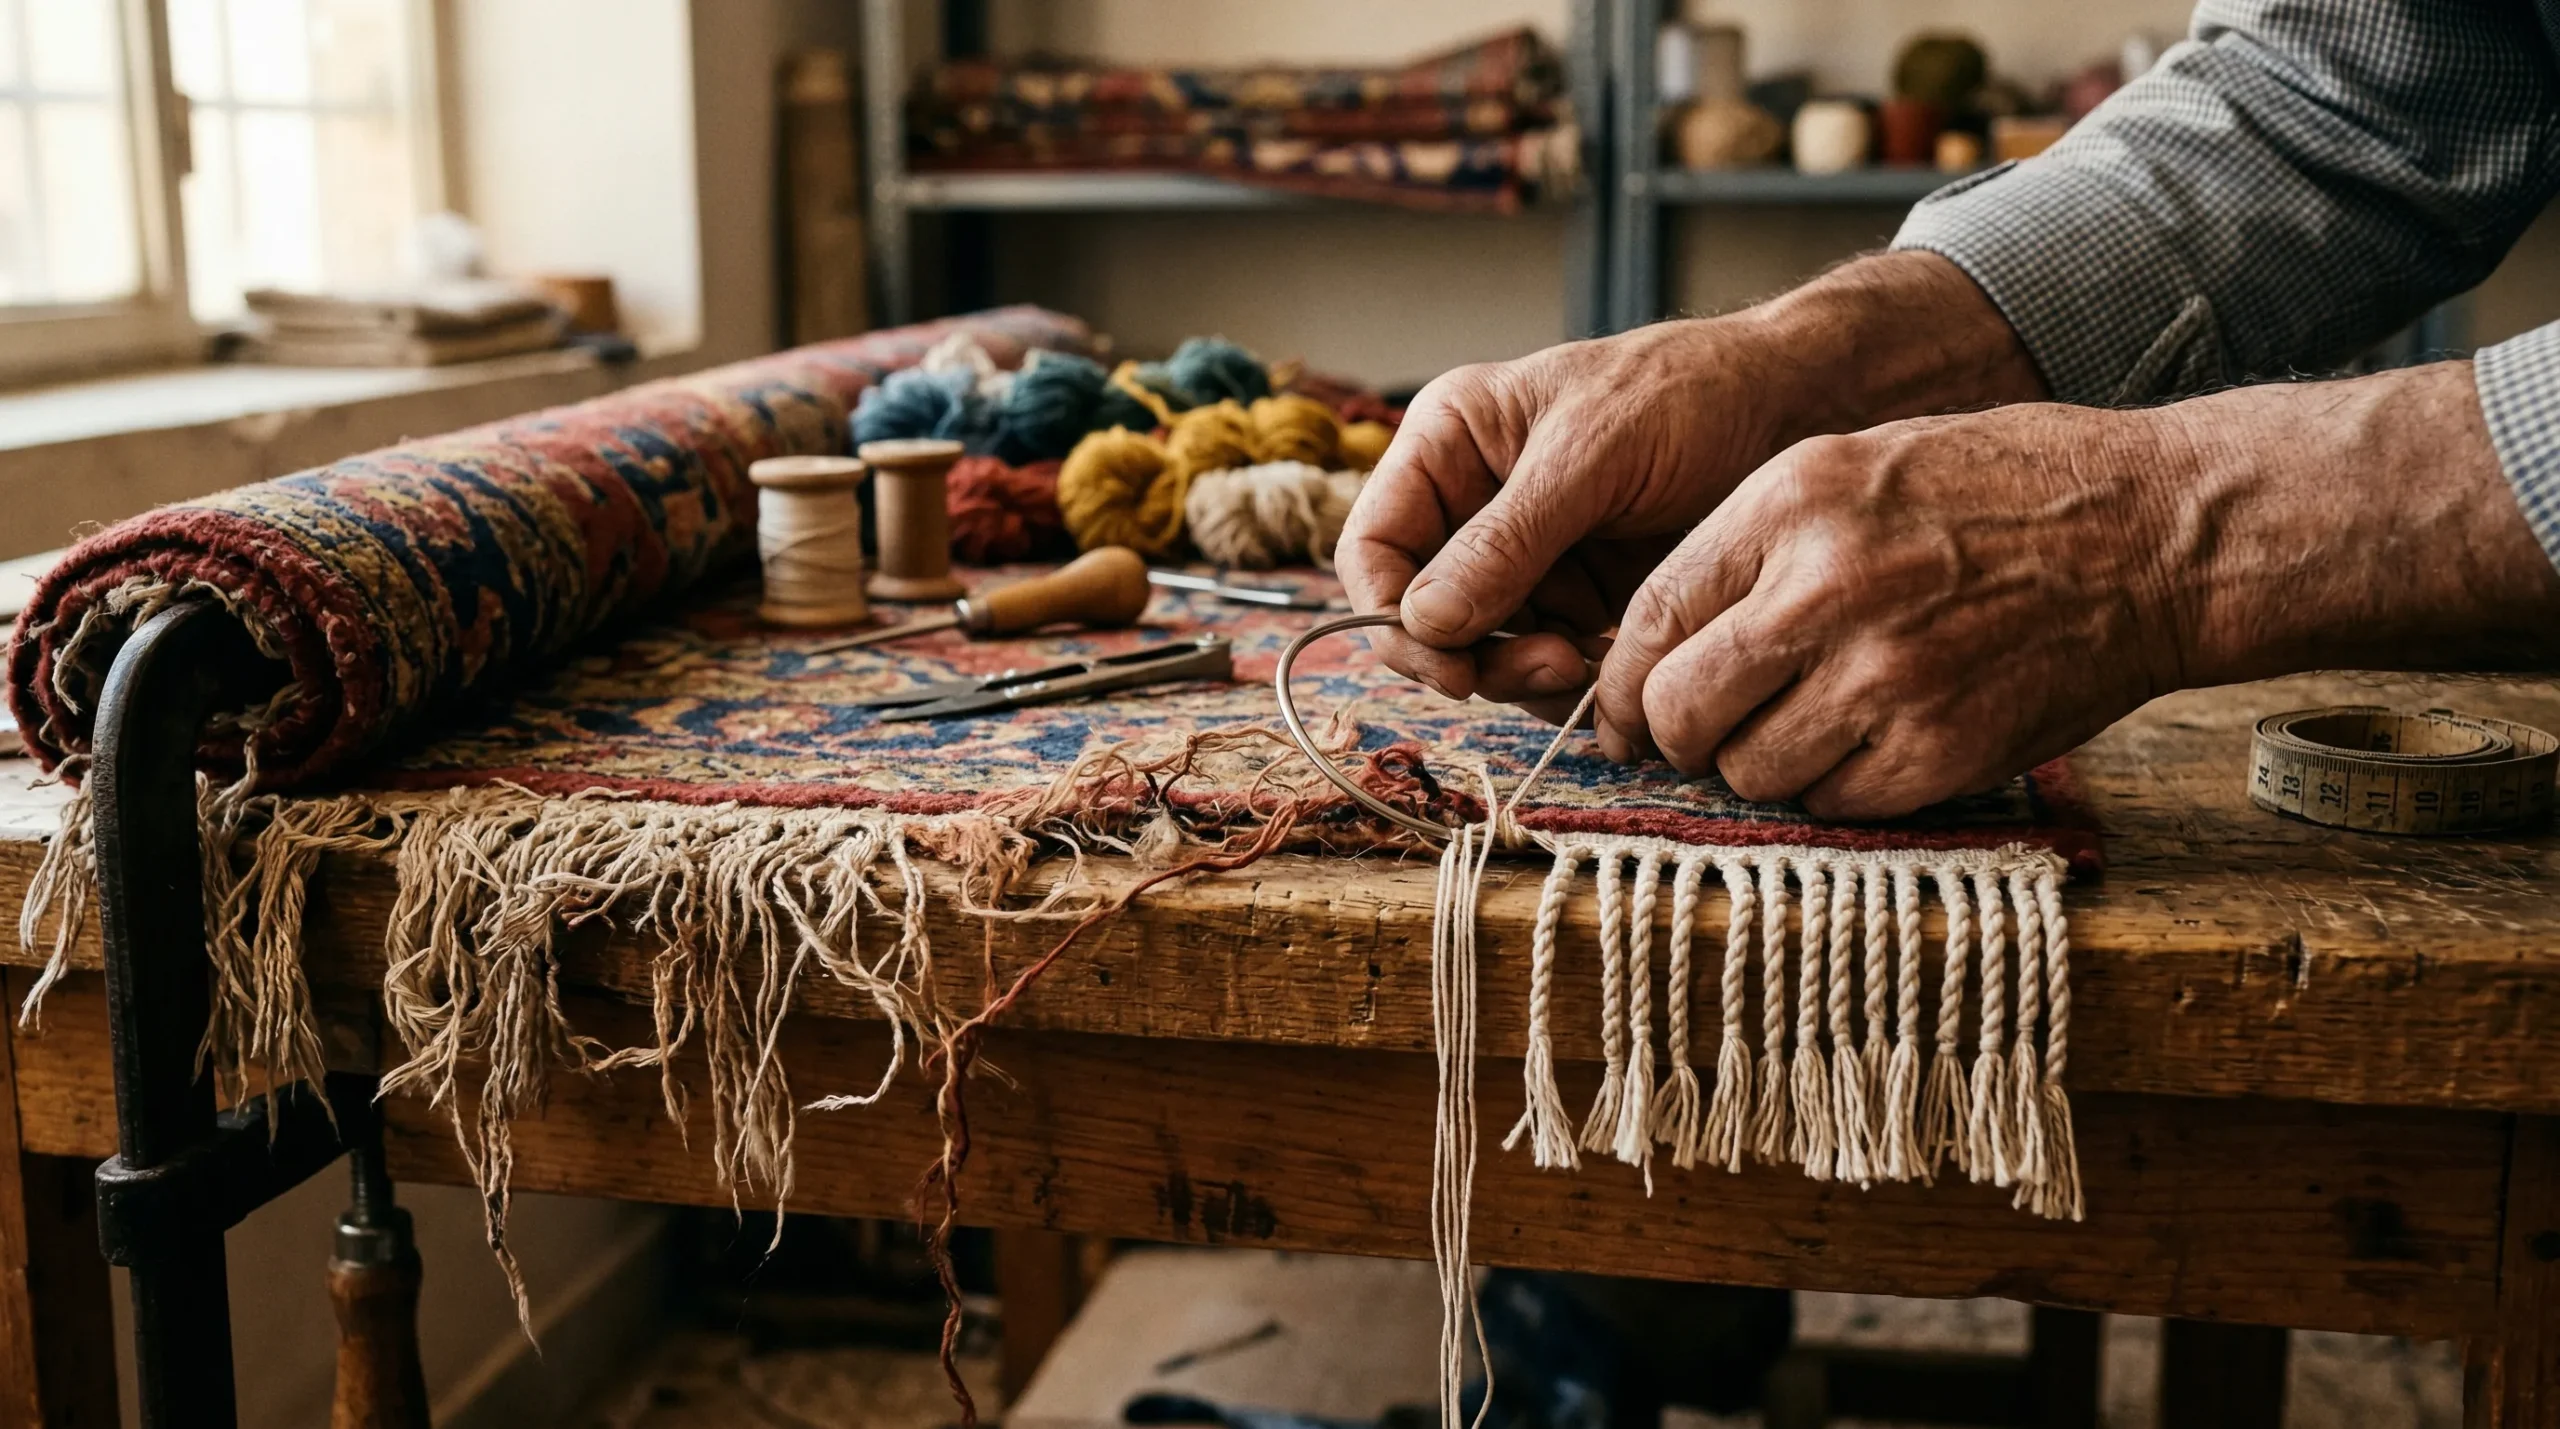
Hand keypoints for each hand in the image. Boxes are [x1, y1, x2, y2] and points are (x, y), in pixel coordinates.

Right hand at [1335, 322, 1776, 723]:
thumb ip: (1506, 538)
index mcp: (1450, 444)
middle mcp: (1473, 507)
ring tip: (1591, 666)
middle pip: (1421, 617)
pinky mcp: (1578, 600)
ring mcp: (1525, 559)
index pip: (1373, 547)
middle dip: (1472, 656)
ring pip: (1481, 652)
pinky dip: (1569, 683)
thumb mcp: (1591, 454)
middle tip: (1550, 668)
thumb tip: (1423, 619)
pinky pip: (1542, 664)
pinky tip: (1615, 669)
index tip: (1449, 662)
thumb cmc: (1689, 392)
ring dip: (1524, 677)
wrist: (1792, 407)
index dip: (1391, 614)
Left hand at [1597, 360, 2559, 818]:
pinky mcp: (1940, 752)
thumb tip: (1648, 648)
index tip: (1626, 708)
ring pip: (1749, 771)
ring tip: (1810, 720)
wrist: (2151, 535)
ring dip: (1761, 761)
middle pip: (1680, 710)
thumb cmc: (1996, 492)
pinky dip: (1834, 787)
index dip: (1621, 681)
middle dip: (1676, 732)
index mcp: (1792, 505)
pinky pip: (1832, 804)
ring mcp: (1885, 680)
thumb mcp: (1852, 467)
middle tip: (1704, 729)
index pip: (1649, 621)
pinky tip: (1872, 739)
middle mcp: (1827, 591)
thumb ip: (1747, 546)